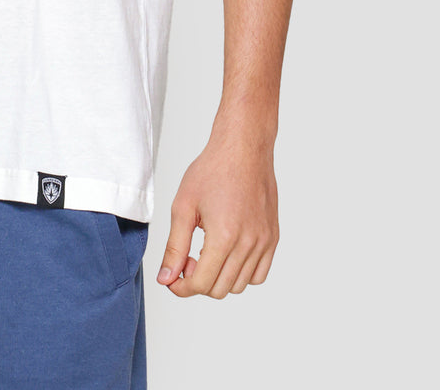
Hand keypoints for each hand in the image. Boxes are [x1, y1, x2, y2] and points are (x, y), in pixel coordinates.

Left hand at [156, 130, 278, 297]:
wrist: (243, 149)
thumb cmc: (212, 170)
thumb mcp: (183, 206)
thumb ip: (174, 247)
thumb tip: (167, 278)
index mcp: (224, 236)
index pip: (202, 284)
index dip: (181, 287)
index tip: (172, 277)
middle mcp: (248, 244)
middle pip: (220, 290)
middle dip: (198, 282)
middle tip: (188, 259)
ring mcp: (264, 242)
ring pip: (239, 285)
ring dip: (219, 278)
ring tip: (207, 252)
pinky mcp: (272, 238)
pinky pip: (259, 274)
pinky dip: (242, 273)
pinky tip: (227, 253)